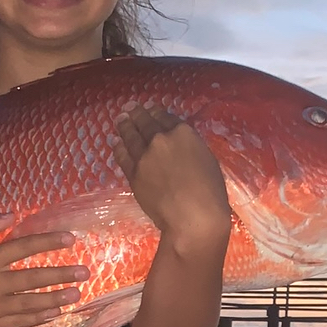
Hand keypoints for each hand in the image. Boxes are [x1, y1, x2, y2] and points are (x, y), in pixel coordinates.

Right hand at [0, 214, 88, 326]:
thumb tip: (10, 215)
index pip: (24, 248)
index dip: (49, 242)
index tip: (71, 239)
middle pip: (34, 278)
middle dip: (62, 274)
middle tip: (84, 272)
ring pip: (31, 304)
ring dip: (56, 299)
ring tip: (76, 295)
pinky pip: (18, 322)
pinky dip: (37, 319)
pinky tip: (53, 314)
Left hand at [112, 107, 231, 250]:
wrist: (192, 217)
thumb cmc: (210, 192)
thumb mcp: (207, 160)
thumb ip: (190, 147)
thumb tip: (180, 146)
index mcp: (183, 133)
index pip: (165, 117)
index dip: (155, 112)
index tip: (150, 110)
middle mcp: (161, 139)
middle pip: (144, 122)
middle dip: (136, 114)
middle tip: (129, 109)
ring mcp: (144, 156)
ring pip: (130, 136)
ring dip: (124, 126)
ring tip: (120, 120)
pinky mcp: (133, 174)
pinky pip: (123, 156)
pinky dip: (119, 147)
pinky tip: (116, 143)